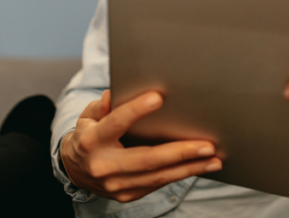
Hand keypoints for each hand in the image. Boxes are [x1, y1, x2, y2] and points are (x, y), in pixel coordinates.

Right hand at [61, 90, 221, 202]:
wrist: (74, 169)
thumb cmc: (88, 135)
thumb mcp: (88, 116)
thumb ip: (103, 105)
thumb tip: (115, 94)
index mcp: (92, 140)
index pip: (116, 123)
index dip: (136, 110)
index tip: (158, 97)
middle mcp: (103, 166)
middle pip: (147, 159)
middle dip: (180, 152)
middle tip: (207, 145)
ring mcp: (116, 184)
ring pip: (158, 176)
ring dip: (189, 168)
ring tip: (214, 159)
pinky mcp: (127, 195)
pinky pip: (157, 183)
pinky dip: (180, 174)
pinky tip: (199, 166)